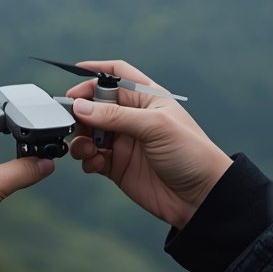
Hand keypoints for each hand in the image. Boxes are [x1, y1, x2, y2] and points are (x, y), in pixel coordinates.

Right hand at [67, 60, 231, 228]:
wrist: (201, 198)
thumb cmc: (191, 154)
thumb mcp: (155, 127)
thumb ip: (115, 116)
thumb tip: (80, 106)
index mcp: (146, 99)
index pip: (116, 76)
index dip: (95, 73)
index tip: (73, 77)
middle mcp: (132, 118)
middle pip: (95, 105)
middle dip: (80, 111)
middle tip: (71, 120)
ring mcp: (123, 142)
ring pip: (89, 132)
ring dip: (80, 138)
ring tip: (84, 148)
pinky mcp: (117, 166)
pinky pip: (91, 158)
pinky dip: (86, 160)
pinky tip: (95, 164)